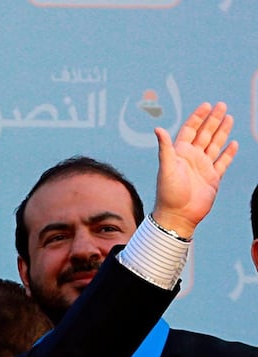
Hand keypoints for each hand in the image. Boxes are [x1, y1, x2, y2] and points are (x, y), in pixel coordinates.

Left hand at [152, 101, 237, 239]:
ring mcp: (203, 168)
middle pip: (204, 134)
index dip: (198, 117)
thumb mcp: (166, 167)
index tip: (206, 105)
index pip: (190, 130)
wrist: (178, 216)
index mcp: (179, 153)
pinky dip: (228, 153)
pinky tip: (233, 143)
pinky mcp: (212, 178)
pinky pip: (222, 162)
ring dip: (222, 132)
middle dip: (213, 120)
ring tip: (229, 117)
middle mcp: (191, 158)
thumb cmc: (168, 193)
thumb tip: (158, 129)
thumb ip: (165, 148)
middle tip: (222, 105)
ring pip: (215, 145)